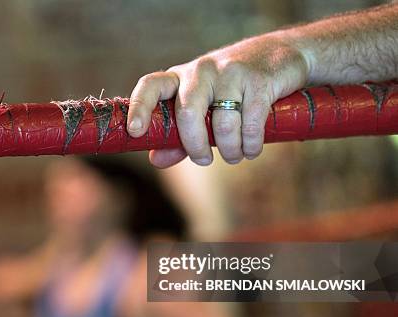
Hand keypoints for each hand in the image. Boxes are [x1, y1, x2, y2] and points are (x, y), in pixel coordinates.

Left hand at [127, 33, 308, 166]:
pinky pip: (250, 123)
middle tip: (204, 159)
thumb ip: (178, 137)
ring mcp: (230, 73)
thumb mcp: (202, 109)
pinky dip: (250, 145)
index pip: (151, 86)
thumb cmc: (232, 90)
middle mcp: (201, 71)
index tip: (135, 131)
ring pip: (223, 123)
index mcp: (180, 78)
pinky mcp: (258, 80)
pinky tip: (251, 150)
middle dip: (195, 145)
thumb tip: (156, 161)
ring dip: (230, 150)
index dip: (139, 108)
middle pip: (188, 113)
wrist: (280, 56)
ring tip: (235, 155)